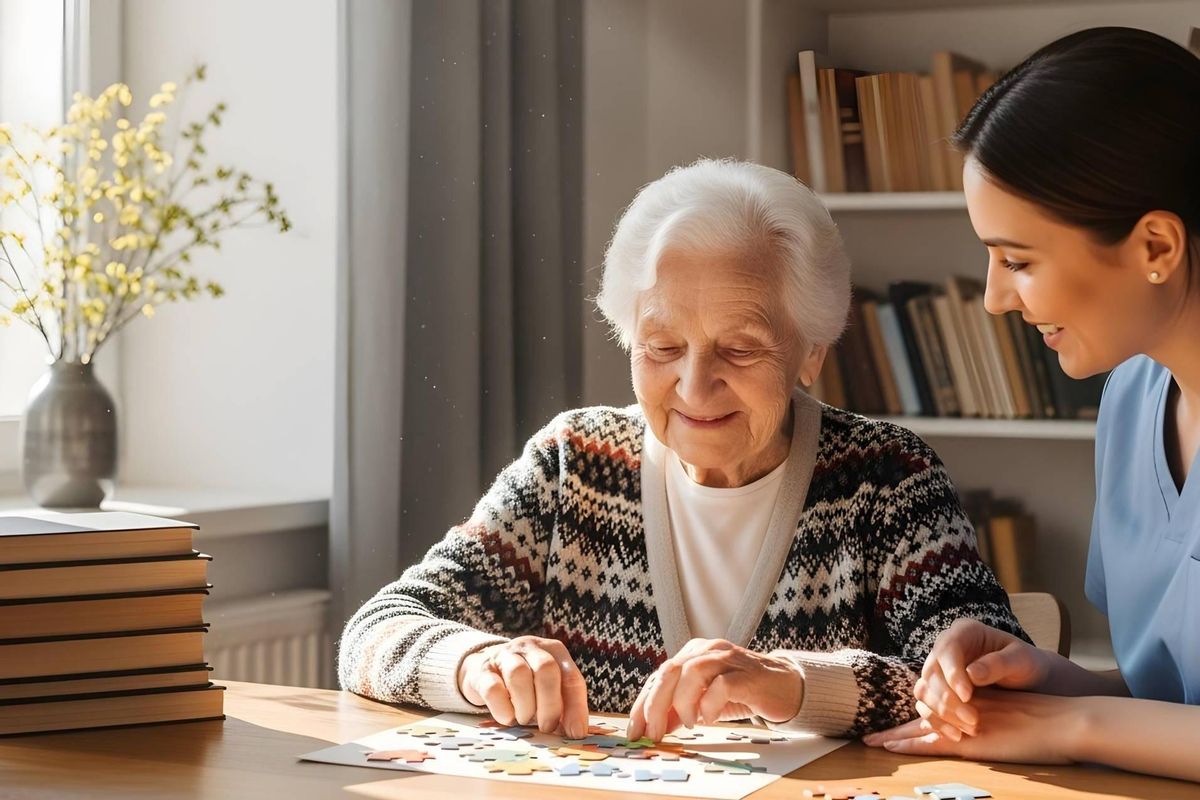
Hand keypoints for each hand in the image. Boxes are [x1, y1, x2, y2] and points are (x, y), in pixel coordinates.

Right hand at [457, 635, 588, 737]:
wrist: (484, 669)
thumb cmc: (525, 683)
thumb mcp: (547, 688)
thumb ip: (563, 705)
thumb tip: (575, 732)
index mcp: (553, 650)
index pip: (571, 677)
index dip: (576, 707)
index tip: (575, 733)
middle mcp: (530, 647)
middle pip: (546, 669)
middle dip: (550, 704)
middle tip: (547, 727)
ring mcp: (504, 656)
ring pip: (519, 674)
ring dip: (525, 705)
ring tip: (524, 719)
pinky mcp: (482, 670)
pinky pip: (493, 688)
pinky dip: (503, 708)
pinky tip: (507, 718)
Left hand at [625, 638, 803, 741]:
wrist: (785, 687)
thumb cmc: (742, 692)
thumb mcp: (704, 701)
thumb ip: (679, 710)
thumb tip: (653, 727)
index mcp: (692, 653)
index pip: (659, 676)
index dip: (643, 705)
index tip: (635, 731)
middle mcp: (707, 650)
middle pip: (669, 671)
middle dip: (655, 705)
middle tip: (653, 733)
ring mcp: (728, 659)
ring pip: (692, 673)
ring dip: (683, 703)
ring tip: (689, 723)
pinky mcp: (747, 674)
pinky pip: (721, 685)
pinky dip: (709, 705)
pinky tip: (710, 718)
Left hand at [863, 688, 1083, 764]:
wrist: (1065, 721)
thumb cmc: (1052, 722)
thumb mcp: (1017, 715)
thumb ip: (998, 719)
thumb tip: (988, 729)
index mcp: (975, 704)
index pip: (938, 709)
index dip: (918, 717)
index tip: (898, 725)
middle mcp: (964, 711)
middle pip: (922, 717)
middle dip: (896, 727)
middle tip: (870, 736)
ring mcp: (964, 726)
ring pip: (920, 729)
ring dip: (894, 736)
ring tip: (871, 742)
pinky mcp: (968, 742)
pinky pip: (930, 743)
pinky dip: (908, 745)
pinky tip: (890, 747)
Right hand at [911, 618, 1048, 740]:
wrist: (1028, 681)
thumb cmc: (1026, 664)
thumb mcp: (1021, 659)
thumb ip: (998, 664)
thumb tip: (971, 674)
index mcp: (964, 632)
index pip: (947, 649)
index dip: (952, 674)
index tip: (967, 696)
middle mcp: (945, 649)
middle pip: (930, 673)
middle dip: (948, 700)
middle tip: (973, 721)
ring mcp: (938, 670)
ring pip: (923, 691)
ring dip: (941, 713)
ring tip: (969, 730)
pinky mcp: (937, 691)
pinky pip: (925, 706)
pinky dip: (937, 722)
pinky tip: (957, 735)